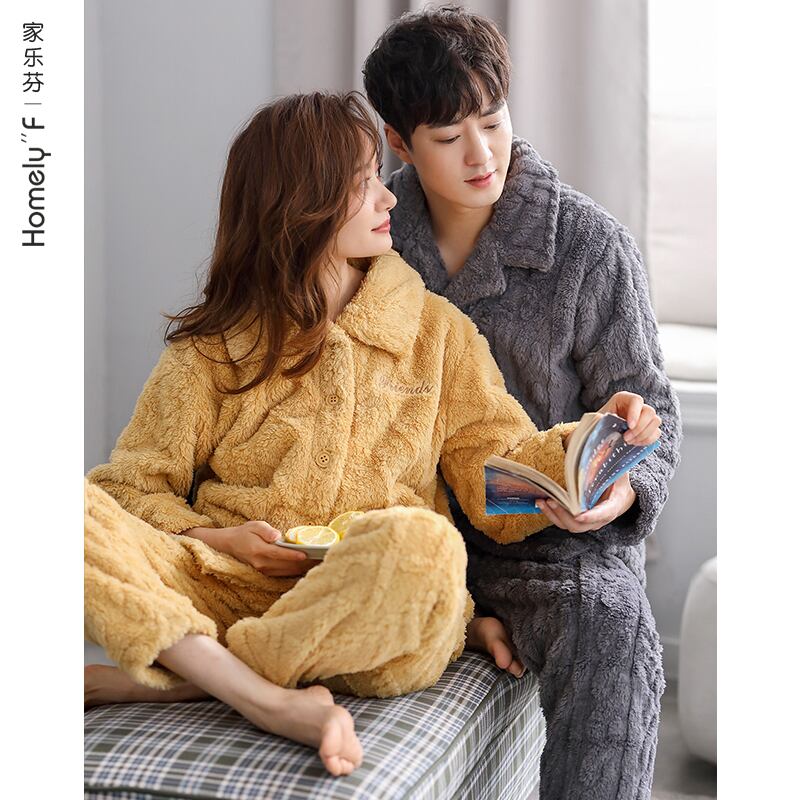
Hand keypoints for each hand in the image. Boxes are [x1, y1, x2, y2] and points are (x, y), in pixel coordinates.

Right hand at [188, 521, 316, 576]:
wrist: (229, 545)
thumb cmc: (244, 533)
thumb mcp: (254, 525)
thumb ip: (266, 530)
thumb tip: (277, 536)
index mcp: (258, 550)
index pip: (280, 554)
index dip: (294, 555)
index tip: (307, 553)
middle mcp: (261, 563)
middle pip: (286, 565)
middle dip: (304, 562)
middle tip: (320, 558)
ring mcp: (263, 570)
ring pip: (287, 571)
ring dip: (302, 568)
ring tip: (317, 562)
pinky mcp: (265, 573)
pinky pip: (283, 574)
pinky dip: (295, 571)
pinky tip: (307, 567)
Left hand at [536, 473, 635, 532]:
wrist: (620, 495)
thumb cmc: (618, 481)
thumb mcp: (617, 470)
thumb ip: (608, 464)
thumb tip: (598, 450)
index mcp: (613, 506)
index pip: (603, 514)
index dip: (591, 516)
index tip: (579, 515)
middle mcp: (599, 519)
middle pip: (580, 525)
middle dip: (564, 514)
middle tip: (552, 500)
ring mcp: (587, 522)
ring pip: (569, 525)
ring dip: (553, 514)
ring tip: (542, 501)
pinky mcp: (577, 521)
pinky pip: (563, 522)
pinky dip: (551, 514)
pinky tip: (542, 502)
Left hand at [598, 391, 661, 445]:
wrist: (600, 435)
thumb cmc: (597, 425)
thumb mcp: (597, 420)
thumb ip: (600, 419)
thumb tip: (601, 420)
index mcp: (624, 399)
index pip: (636, 400)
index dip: (635, 413)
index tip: (629, 426)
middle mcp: (637, 406)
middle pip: (650, 412)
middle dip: (640, 428)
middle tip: (627, 438)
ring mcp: (644, 417)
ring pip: (656, 422)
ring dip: (644, 435)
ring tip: (629, 441)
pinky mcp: (648, 428)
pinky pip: (656, 433)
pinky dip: (647, 440)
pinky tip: (635, 443)